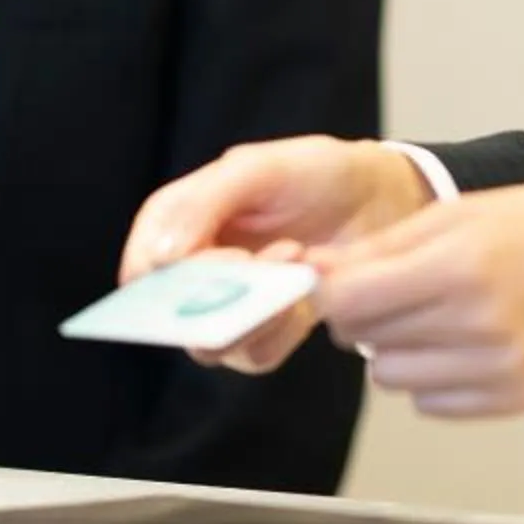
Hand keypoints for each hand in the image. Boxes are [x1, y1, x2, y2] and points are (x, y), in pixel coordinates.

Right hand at [120, 136, 434, 375]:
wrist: (383, 197)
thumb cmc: (316, 173)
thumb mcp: (261, 167)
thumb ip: (204, 202)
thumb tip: (158, 260)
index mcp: (180, 224)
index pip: (141, 269)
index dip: (165, 277)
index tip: (220, 256)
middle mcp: (196, 272)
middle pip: (170, 318)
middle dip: (214, 296)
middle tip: (262, 258)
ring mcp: (231, 307)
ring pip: (212, 346)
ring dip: (254, 312)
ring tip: (297, 257)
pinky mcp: (270, 332)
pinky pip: (257, 355)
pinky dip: (282, 328)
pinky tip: (309, 284)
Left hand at [311, 186, 523, 417]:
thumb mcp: (462, 212)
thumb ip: (384, 246)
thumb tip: (314, 271)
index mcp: (460, 266)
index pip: (349, 301)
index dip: (334, 290)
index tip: (347, 279)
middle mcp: (477, 325)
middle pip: (364, 341)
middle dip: (366, 316)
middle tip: (402, 291)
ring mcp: (496, 369)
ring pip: (391, 379)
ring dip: (397, 350)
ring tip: (437, 316)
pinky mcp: (511, 399)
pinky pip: (430, 404)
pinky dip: (433, 378)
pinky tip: (466, 342)